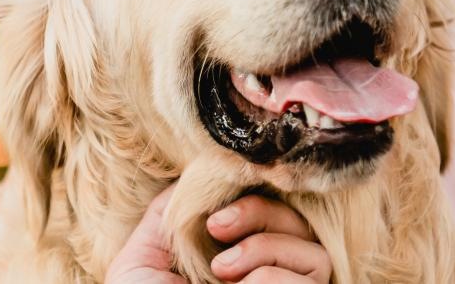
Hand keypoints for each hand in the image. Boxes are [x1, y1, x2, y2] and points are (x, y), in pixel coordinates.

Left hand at [105, 190, 329, 283]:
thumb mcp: (140, 264)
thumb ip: (166, 217)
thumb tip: (194, 181)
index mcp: (234, 265)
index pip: (269, 215)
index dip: (251, 202)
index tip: (213, 216)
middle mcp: (267, 283)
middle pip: (300, 224)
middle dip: (260, 215)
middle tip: (218, 230)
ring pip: (314, 254)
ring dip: (268, 248)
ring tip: (224, 270)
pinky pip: (314, 278)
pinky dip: (277, 277)